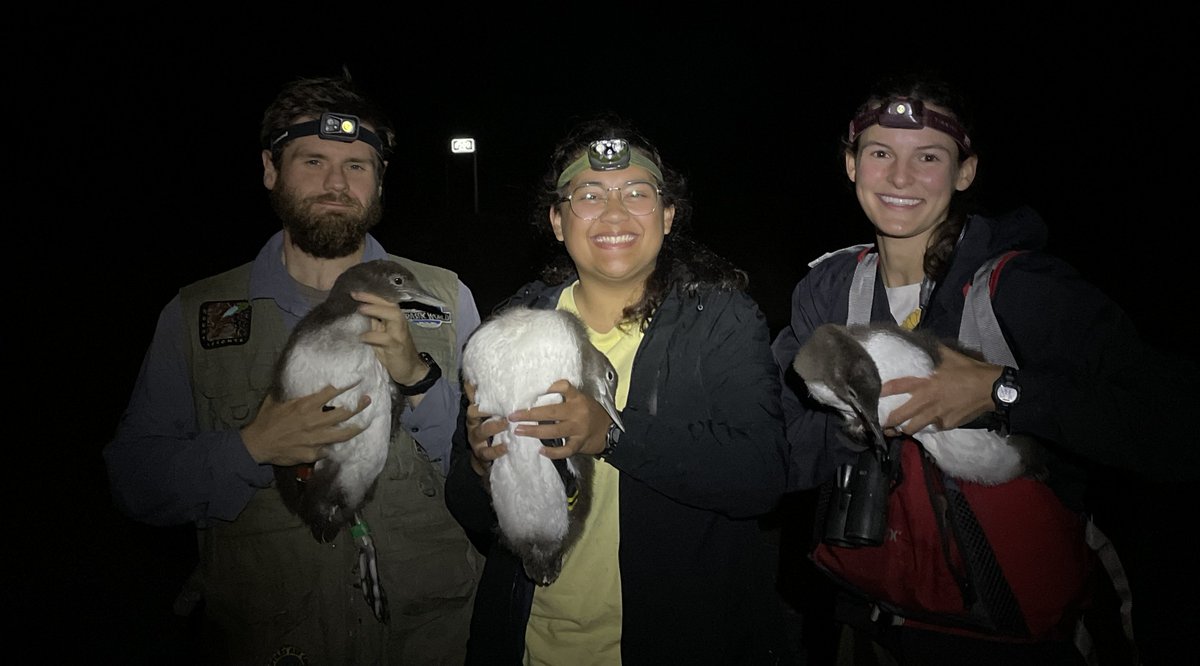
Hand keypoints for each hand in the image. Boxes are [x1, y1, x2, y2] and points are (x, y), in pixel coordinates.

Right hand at [241, 384, 369, 465]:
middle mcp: (314, 421)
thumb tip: (290, 378)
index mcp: (306, 405)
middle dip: (359, 406)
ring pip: (343, 434)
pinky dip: (335, 446)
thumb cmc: (266, 420)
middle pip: (344, 412)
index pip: (331, 392)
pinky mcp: (313, 453)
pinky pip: (329, 449)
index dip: (346, 386)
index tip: (357, 381)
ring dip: (357, 428)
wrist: (258, 444)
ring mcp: (316, 439)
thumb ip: (288, 391)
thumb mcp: (276, 400)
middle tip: (367, 400)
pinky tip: (343, 444)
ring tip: (366, 423)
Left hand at [353, 290, 427, 387]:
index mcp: (395, 320)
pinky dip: (373, 336)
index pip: (385, 303)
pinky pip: (386, 339)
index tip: (355, 292)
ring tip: (361, 309)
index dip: (371, 296)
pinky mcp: (397, 348)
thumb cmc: (394, 353)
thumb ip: (375, 325)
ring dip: (377, 310)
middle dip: (373, 298)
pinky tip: (362, 336)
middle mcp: (399, 324)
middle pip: (390, 305)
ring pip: (394, 316)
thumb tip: (361, 312)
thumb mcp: (382, 336)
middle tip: (356, 295)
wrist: (411, 371)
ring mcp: (400, 335)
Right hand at [463, 381, 508, 475]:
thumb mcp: (490, 417)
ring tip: (507, 424)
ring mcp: (476, 441)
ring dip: (494, 427)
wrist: (486, 462)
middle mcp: (474, 426)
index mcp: (476, 414)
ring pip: (481, 432)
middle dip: (485, 407)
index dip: (473, 390)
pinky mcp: (482, 456)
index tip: (479, 381)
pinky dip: (497, 450)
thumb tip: (484, 380)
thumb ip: (490, 401)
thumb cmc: (491, 434)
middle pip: (473, 412)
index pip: (474, 397)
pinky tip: (507, 447)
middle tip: (500, 400)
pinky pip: (488, 453)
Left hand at [509, 379, 612, 458]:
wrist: (609, 431)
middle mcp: (577, 412)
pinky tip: (540, 451)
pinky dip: (552, 452)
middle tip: (513, 416)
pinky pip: (564, 450)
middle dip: (529, 414)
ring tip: (518, 431)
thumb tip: (539, 397)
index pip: (564, 387)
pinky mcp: (579, 443)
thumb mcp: (582, 400)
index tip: (534, 391)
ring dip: (533, 432)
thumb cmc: (591, 412)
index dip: (551, 387)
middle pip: (550, 412)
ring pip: (553, 431)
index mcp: (578, 398)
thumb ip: (566, 398)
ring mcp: (578, 429)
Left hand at [881, 344, 1002, 434]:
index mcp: (924, 382)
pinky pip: (932, 428)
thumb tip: (920, 339)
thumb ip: (932, 351)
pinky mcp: (946, 425)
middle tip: (882, 424)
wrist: (990, 388)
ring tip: (899, 430)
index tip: (873, 396)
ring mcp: (935, 415)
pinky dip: (928, 427)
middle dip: (887, 422)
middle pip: (898, 417)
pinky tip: (927, 425)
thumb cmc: (969, 370)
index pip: (895, 387)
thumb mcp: (949, 356)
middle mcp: (926, 401)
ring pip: (911, 428)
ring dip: (904, 429)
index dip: (882, 393)